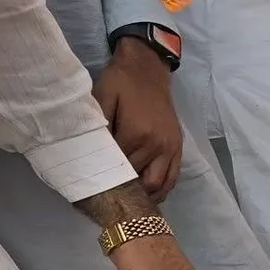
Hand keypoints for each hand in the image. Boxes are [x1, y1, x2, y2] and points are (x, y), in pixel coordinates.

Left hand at [95, 38, 182, 202]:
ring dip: (144, 195)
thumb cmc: (121, 82)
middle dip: (124, 190)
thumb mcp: (102, 98)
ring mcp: (170, 148)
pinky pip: (172, 178)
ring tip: (128, 199)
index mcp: (137, 133)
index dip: (105, 178)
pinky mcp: (177, 148)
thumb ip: (99, 126)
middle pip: (139, 180)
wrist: (148, 69)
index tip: (92, 186)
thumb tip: (92, 153)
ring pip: (158, 185)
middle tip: (108, 196)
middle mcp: (157, 145)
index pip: (119, 167)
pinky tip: (148, 194)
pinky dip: (161, 190)